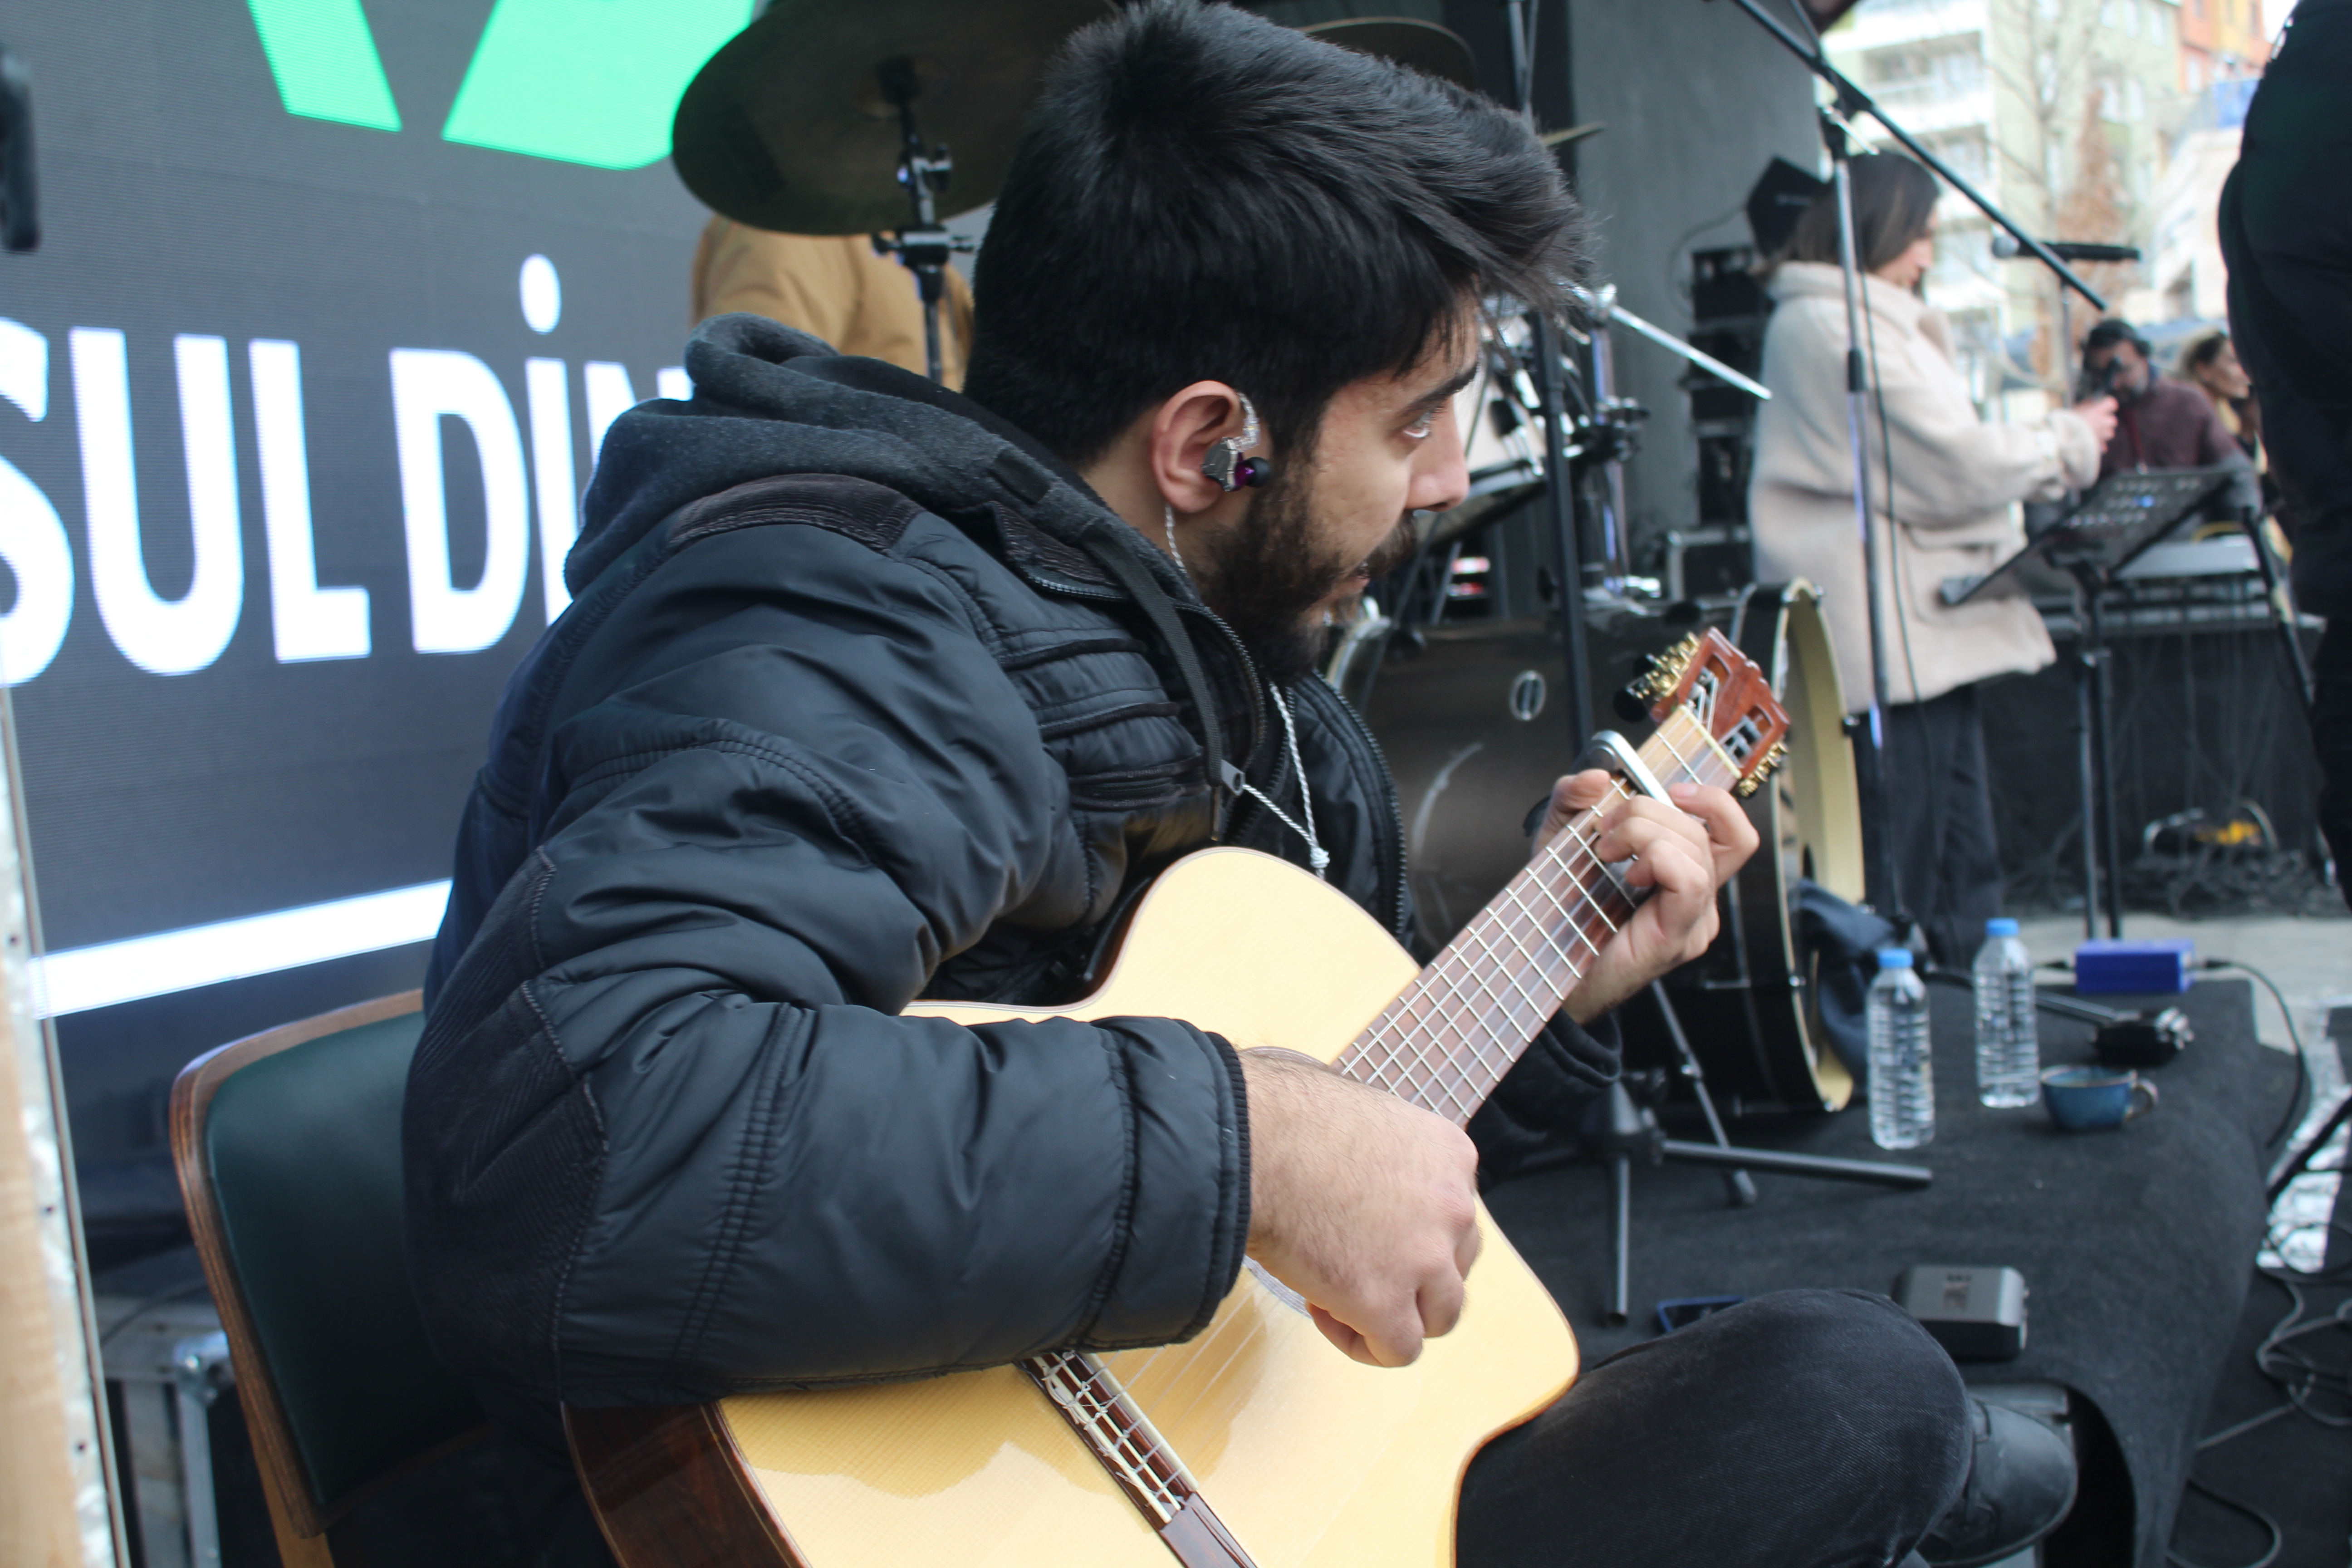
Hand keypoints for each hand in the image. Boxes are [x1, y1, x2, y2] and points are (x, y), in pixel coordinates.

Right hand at [1239, 1049, 1481, 1367]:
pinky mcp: (1387, 1303)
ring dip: (1396, 1314)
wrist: (1252, 1143)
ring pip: (1439, 1316)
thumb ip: (1389, 1156)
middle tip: (1354, 1264)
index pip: (1455, 1215)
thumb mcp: (1365, 1118)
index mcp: (1451, 1155)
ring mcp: (1426, 1258)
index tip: (1363, 1230)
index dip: (1409, 1232)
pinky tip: (1322, 1310)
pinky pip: (1399, 1350)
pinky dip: (1366, 1344)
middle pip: (1456, 1267)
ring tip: (1338, 1295)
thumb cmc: (1284, 1120)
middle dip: (1411, 1276)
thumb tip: (1370, 1180)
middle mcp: (1454, 1207)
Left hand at [1529, 771, 1759, 1024]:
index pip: (1732, 831)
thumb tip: (1597, 775)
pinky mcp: (1678, 938)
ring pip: (1697, 850)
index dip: (1713, 800)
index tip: (1670, 789)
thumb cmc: (1557, 911)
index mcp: (1682, 873)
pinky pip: (1690, 881)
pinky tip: (1628, 874)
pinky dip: (1657, 860)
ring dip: (1645, 834)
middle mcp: (1696, 898)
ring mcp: (1693, 921)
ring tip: (1606, 852)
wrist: (1537, 967)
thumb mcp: (1559, 840)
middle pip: (1708, 831)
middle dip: (1648, 810)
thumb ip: (1573, 800)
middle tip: (1604, 830)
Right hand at [2071, 395, 2117, 446]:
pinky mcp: (2098, 446)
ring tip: (2092, 434)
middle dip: (2105, 422)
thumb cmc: (2068, 422)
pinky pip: (2102, 445)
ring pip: (2109, 433)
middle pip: (2112, 420)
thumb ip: (2086, 405)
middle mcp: (2103, 422)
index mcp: (2098, 411)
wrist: (2063, 440)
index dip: (2106, 405)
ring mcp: (2102, 435)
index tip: (2101, 406)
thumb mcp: (2074, 409)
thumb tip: (2091, 401)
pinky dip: (2098, 445)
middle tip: (2094, 422)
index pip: (2111, 404)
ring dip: (2103, 433)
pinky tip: (2090, 445)